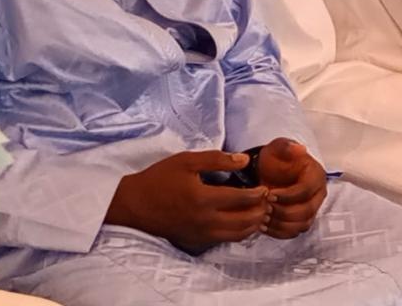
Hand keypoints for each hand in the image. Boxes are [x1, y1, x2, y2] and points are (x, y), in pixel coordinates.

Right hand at [106, 151, 268, 253]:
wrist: (134, 205)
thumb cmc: (160, 179)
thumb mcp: (187, 160)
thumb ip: (218, 159)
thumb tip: (244, 160)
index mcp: (204, 199)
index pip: (242, 199)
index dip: (259, 194)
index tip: (266, 187)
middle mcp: (205, 221)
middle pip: (245, 221)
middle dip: (261, 210)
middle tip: (267, 200)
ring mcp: (201, 234)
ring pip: (237, 235)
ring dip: (253, 224)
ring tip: (259, 210)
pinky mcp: (196, 241)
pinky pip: (225, 240)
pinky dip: (239, 232)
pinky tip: (242, 220)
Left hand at [257, 138, 327, 238]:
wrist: (269, 171)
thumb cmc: (275, 159)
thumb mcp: (278, 148)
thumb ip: (286, 147)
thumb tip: (300, 149)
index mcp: (316, 176)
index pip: (306, 190)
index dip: (288, 195)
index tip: (269, 194)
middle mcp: (318, 194)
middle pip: (306, 211)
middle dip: (283, 211)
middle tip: (265, 207)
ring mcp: (312, 209)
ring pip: (301, 224)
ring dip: (280, 224)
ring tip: (262, 218)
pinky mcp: (302, 221)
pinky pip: (294, 232)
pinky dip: (279, 233)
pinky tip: (264, 227)